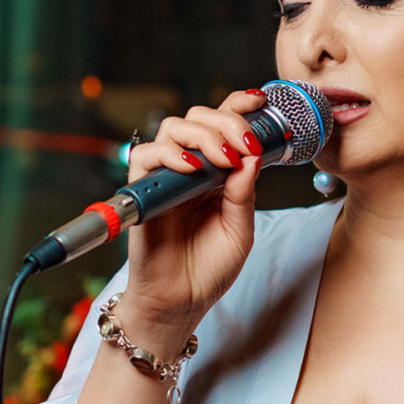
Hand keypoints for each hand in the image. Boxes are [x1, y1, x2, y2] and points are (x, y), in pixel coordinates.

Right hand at [119, 88, 268, 339]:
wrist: (180, 302)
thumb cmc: (208, 269)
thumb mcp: (240, 231)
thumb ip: (244, 194)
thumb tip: (251, 157)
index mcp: (217, 173)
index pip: (223, 126)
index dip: (238, 106)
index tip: (259, 101)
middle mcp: (190, 168)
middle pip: (199, 118)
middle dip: (226, 122)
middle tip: (244, 145)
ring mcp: (166, 177)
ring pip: (174, 127)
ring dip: (202, 135)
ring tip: (222, 158)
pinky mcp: (143, 190)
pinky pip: (146, 155)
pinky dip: (171, 154)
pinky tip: (193, 169)